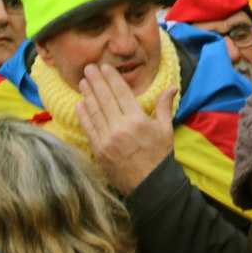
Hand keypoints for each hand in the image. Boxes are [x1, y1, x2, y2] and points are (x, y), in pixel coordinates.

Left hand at [76, 62, 175, 193]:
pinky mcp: (99, 151)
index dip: (112, 78)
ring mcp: (107, 140)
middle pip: (105, 98)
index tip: (104, 67)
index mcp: (137, 120)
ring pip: (95, 111)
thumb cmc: (159, 155)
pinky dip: (83, 115)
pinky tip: (79, 104)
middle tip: (88, 68)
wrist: (150, 185)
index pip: (121, 93)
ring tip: (82, 81)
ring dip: (88, 95)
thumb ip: (164, 106)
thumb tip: (172, 87)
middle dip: (96, 81)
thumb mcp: (165, 129)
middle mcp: (120, 127)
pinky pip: (89, 128)